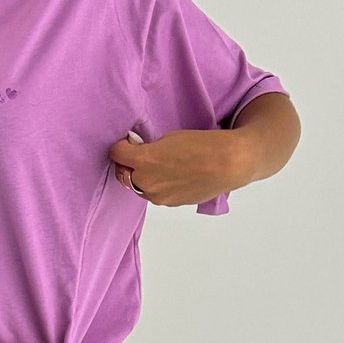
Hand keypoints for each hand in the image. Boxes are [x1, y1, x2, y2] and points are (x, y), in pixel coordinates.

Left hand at [107, 128, 247, 207]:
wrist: (227, 164)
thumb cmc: (202, 146)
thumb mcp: (168, 138)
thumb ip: (148, 148)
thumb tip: (139, 153)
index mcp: (143, 161)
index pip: (116, 153)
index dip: (122, 146)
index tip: (128, 143)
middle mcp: (145, 182)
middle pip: (123, 173)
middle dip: (129, 164)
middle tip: (141, 154)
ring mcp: (157, 197)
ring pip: (138, 186)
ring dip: (143, 177)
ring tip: (161, 166)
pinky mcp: (169, 204)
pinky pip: (155, 194)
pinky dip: (158, 186)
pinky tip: (174, 176)